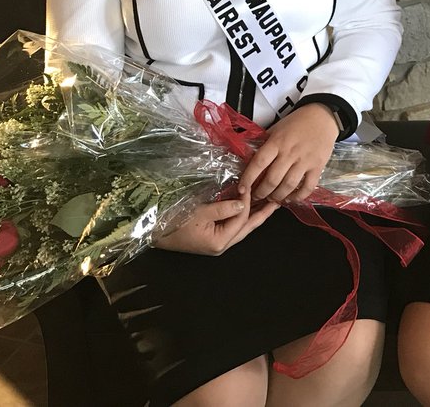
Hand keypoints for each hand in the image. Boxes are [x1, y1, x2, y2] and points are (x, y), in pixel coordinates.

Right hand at [152, 193, 278, 255]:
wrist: (151, 231)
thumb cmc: (173, 221)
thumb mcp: (199, 212)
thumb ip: (223, 208)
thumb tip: (243, 203)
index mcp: (220, 242)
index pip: (241, 219)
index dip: (247, 201)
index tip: (249, 184)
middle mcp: (221, 245)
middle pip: (247, 228)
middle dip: (262, 214)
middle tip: (278, 201)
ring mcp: (217, 243)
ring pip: (241, 228)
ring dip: (254, 215)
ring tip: (268, 203)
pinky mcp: (211, 238)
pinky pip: (232, 226)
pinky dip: (241, 217)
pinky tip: (247, 208)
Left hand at [238, 104, 338, 202]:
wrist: (322, 117)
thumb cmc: (296, 122)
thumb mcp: (276, 128)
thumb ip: (264, 143)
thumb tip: (247, 158)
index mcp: (277, 142)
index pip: (259, 163)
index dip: (248, 179)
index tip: (241, 189)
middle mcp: (290, 153)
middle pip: (272, 180)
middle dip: (261, 193)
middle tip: (256, 197)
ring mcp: (305, 161)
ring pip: (288, 186)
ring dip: (277, 197)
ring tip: (272, 199)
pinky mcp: (318, 167)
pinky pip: (307, 187)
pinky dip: (297, 197)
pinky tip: (290, 199)